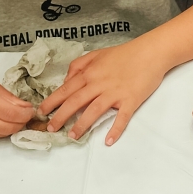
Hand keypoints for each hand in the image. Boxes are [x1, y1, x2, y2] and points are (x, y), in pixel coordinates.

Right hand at [0, 71, 36, 141]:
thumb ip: (7, 97)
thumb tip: (25, 107)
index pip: (12, 114)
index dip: (26, 114)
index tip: (32, 110)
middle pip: (9, 128)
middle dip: (22, 123)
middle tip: (26, 115)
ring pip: (1, 135)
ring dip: (12, 127)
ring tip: (15, 117)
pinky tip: (0, 121)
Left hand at [38, 40, 170, 144]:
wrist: (151, 52)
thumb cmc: (124, 54)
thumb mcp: (97, 54)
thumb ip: (79, 66)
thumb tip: (67, 81)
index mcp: (90, 73)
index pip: (66, 89)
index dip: (52, 101)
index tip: (41, 112)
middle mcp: (99, 84)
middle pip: (75, 102)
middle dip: (61, 116)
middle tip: (51, 128)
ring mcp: (115, 93)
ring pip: (94, 111)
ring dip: (82, 125)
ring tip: (73, 137)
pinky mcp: (130, 100)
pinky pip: (121, 118)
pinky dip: (115, 130)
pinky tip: (108, 141)